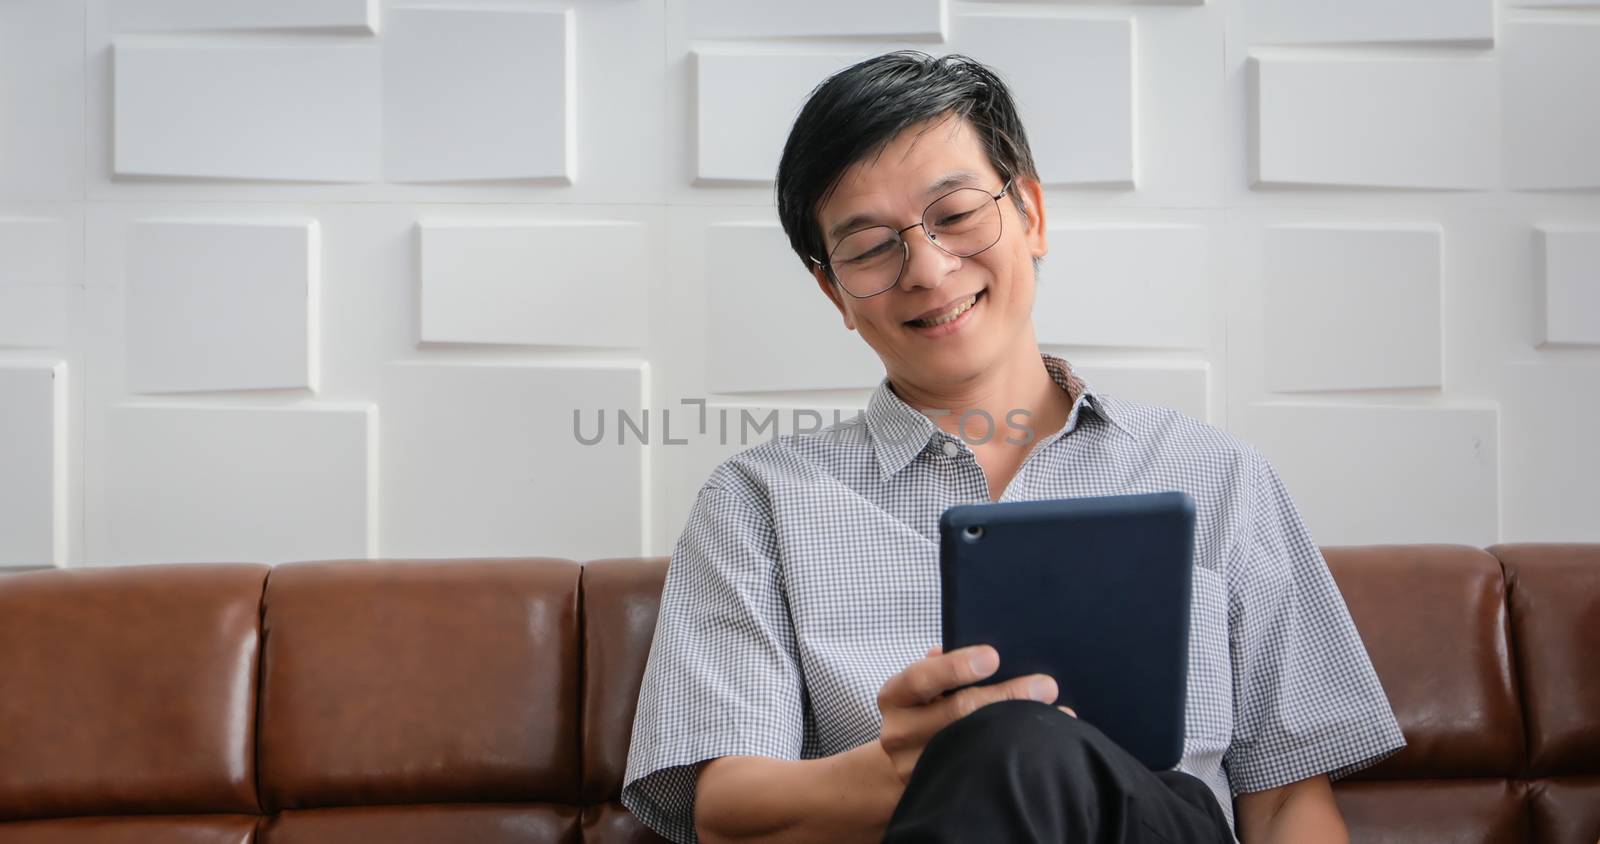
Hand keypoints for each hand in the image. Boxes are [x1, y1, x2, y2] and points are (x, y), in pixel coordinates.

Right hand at [875, 644, 1069, 782]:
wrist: (904, 760)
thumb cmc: (926, 709)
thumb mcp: (924, 685)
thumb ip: (943, 666)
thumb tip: (975, 653)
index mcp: (894, 696)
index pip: (921, 678)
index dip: (956, 667)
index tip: (993, 656)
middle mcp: (898, 733)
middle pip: (956, 713)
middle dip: (1007, 695)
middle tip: (1045, 686)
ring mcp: (915, 768)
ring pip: (974, 747)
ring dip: (1019, 727)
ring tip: (1057, 714)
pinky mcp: (936, 792)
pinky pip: (982, 774)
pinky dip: (1016, 757)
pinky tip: (1045, 747)